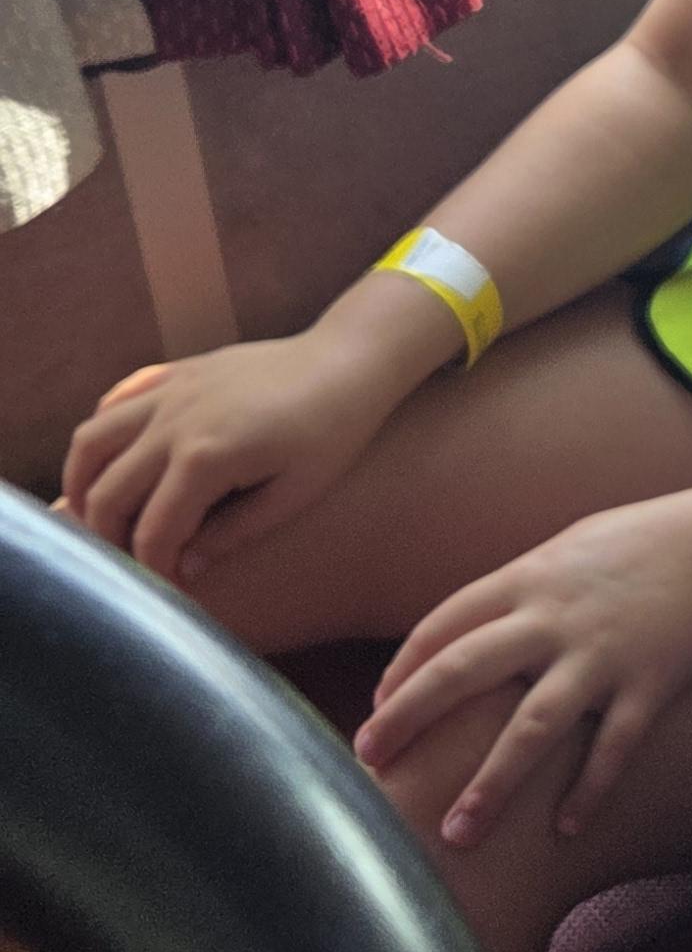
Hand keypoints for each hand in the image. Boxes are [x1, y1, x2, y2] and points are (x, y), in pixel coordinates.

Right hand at [59, 319, 428, 582]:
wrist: (348, 361)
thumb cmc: (333, 433)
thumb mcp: (293, 495)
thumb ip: (233, 534)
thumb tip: (185, 567)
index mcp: (204, 458)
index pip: (152, 531)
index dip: (152, 569)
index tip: (165, 590)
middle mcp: (173, 422)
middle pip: (107, 491)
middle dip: (108, 537)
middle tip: (126, 563)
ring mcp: (169, 391)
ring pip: (93, 440)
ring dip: (83, 483)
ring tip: (96, 516)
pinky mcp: (175, 372)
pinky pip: (116, 401)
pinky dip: (102, 433)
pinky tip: (114, 459)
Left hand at [354, 499, 691, 844]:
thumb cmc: (643, 547)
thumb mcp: (566, 553)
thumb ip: (516, 594)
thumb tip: (463, 635)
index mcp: (528, 581)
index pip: (441, 628)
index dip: (401, 674)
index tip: (374, 715)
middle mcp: (555, 618)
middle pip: (462, 673)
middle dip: (408, 722)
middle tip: (369, 768)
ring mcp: (603, 654)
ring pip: (531, 728)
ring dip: (490, 785)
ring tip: (456, 834)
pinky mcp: (652, 683)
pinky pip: (613, 748)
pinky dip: (589, 791)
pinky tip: (566, 830)